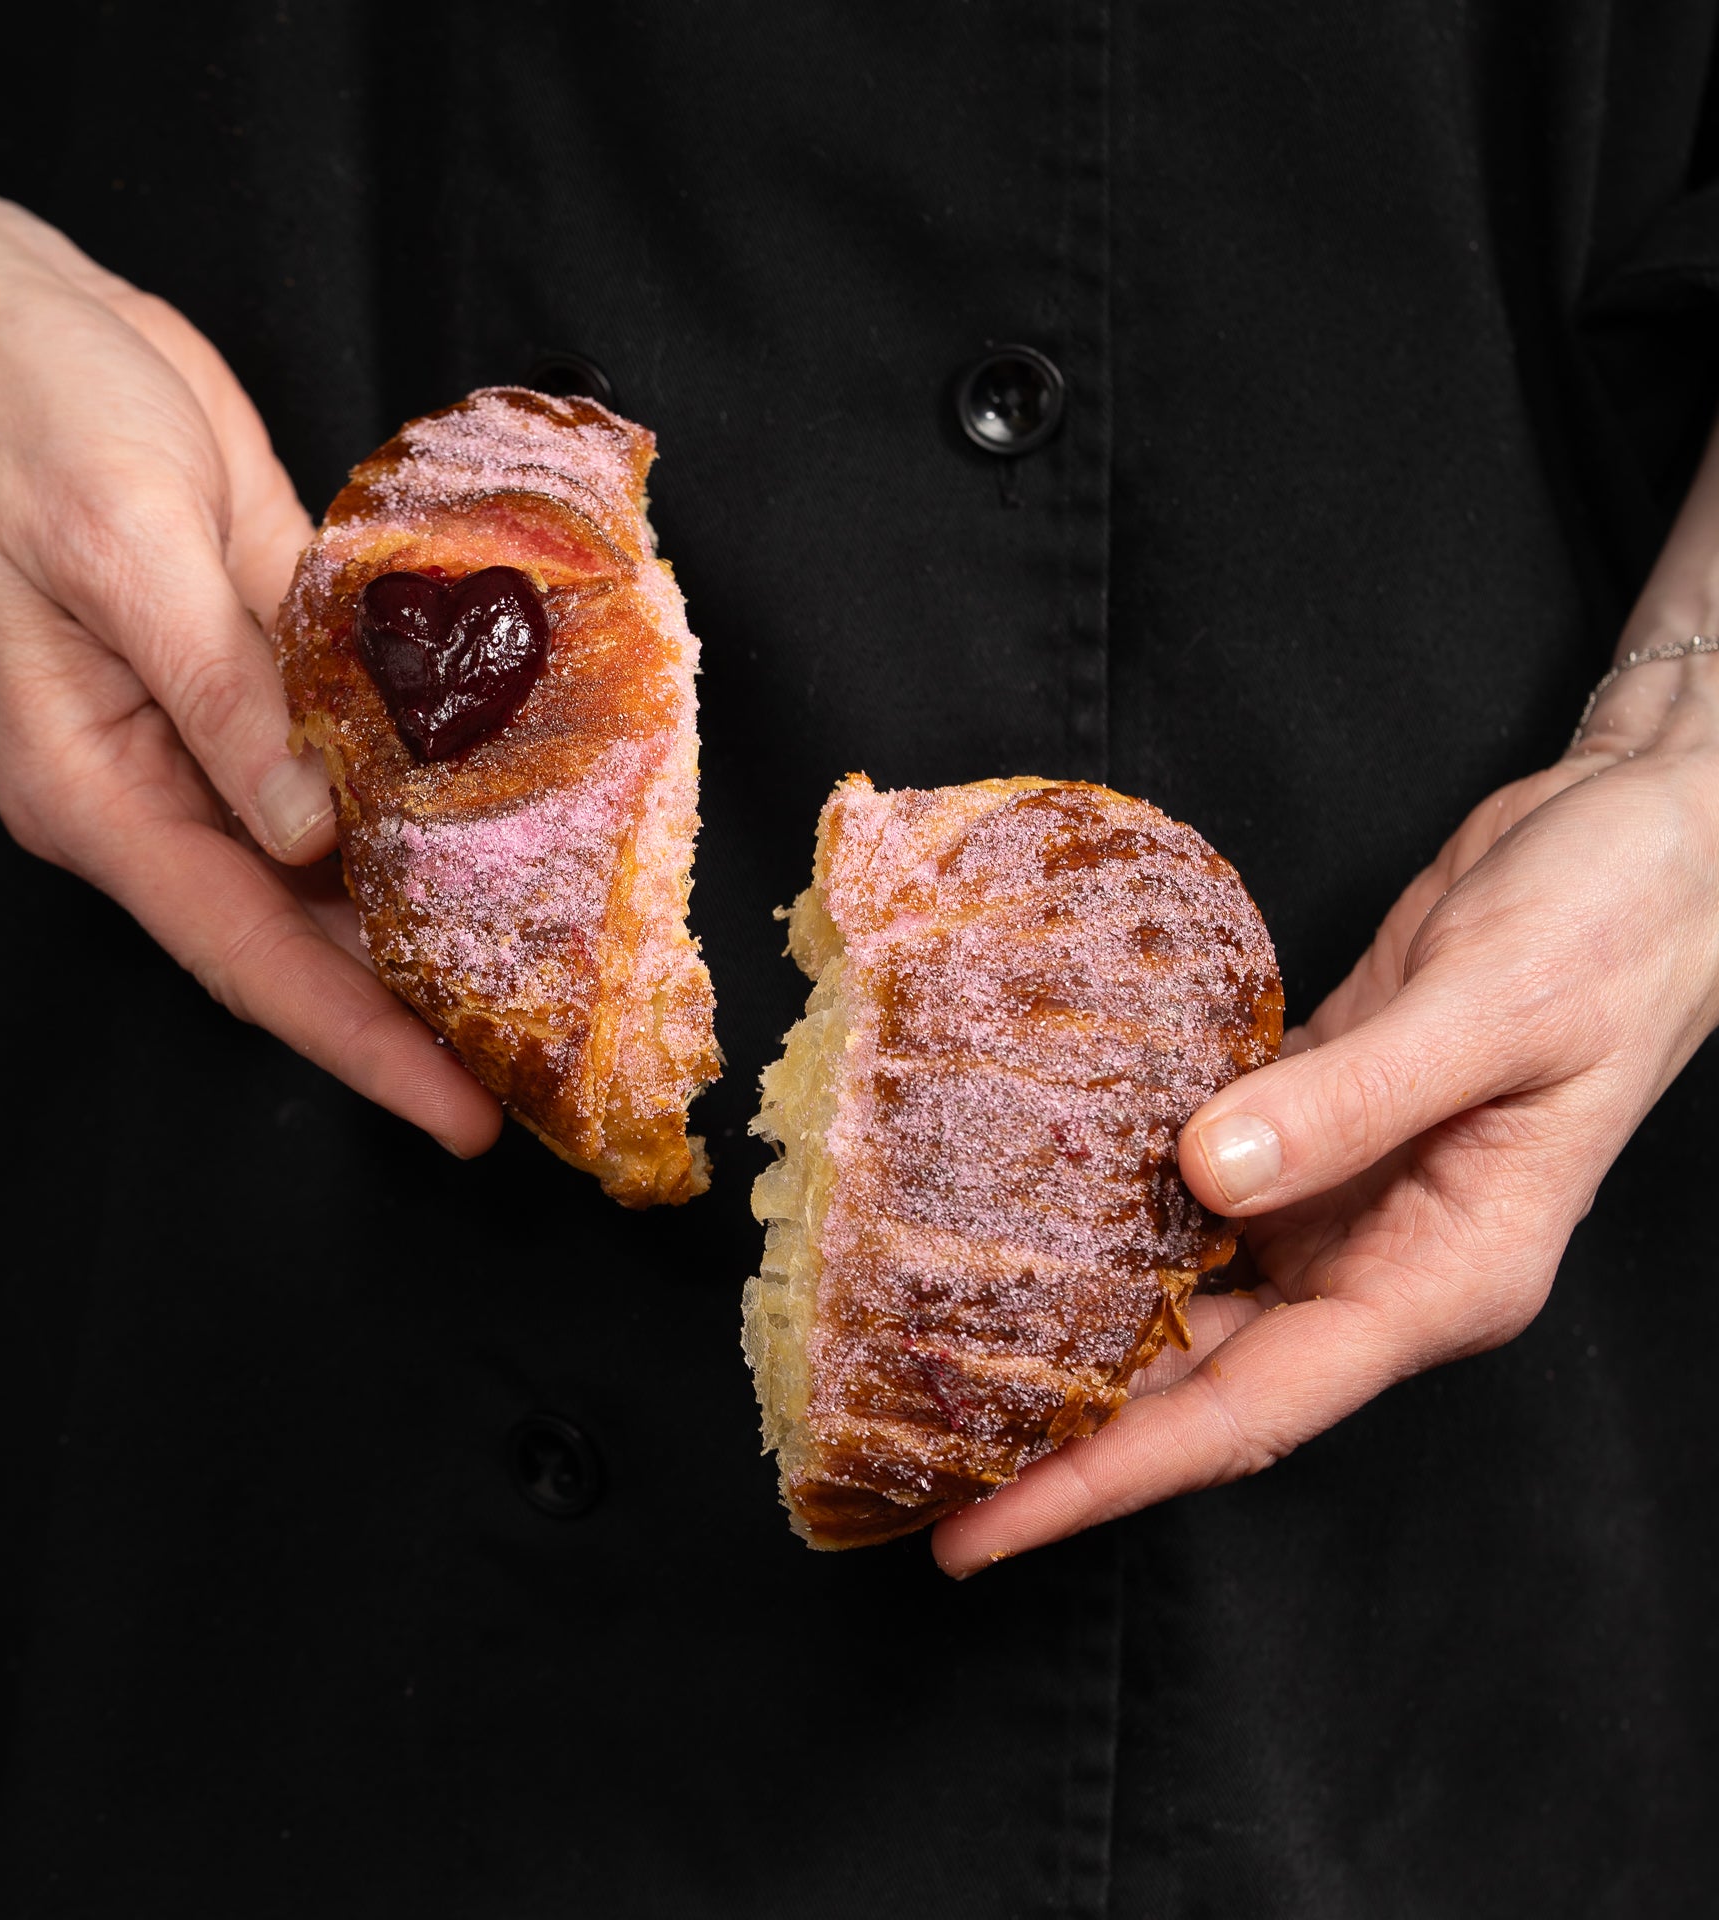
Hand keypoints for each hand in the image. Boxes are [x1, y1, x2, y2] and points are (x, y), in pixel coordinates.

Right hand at [0, 86, 499, 1154]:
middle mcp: (162, 793)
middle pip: (294, 941)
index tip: (454, 1113)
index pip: (242, 948)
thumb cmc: (33, 419)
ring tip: (540, 1008)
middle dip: (405, 1019)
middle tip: (531, 1084)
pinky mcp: (269, 688)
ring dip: (426, 939)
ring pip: (334, 877)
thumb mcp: (123, 545)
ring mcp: (219, 747)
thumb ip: (220, 695)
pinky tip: (511, 859)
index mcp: (97, 789)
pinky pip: (357, 781)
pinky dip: (427, 825)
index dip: (353, 1038)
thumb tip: (311, 835)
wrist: (17, 324)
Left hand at [933, 652, 1718, 1575]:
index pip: (1249, 1411)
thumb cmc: (1612, 931)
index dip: (1113, 1475)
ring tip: (947, 1370)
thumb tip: (1207, 1172)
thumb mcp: (1494, 1012)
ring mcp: (1342, 1195)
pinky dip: (1112, 1214)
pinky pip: (1193, 1194)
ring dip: (1078, 1334)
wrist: (1643, 844)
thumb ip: (1355, 1100)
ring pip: (1189, 1294)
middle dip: (1068, 1437)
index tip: (993, 1527)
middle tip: (927, 1465)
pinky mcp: (1310, 1124)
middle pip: (1200, 1380)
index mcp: (1440, 1278)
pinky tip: (1023, 1218)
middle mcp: (1379, 1259)